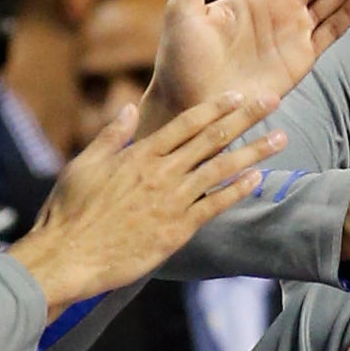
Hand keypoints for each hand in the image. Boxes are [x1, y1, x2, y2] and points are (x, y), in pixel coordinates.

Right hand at [11, 95, 284, 312]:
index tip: (239, 94)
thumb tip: (127, 108)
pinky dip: (237, 191)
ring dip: (254, 152)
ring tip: (281, 138)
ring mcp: (172, 201)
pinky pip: (214, 206)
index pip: (186, 122)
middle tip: (273, 101)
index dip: (216, 107)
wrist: (68, 255)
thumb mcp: (84, 164)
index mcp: (139, 154)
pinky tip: (258, 179)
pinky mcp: (177, 230)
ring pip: (221, 169)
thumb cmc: (70, 211)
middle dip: (245, 118)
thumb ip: (111, 136)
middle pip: (212, 138)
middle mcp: (161, 173)